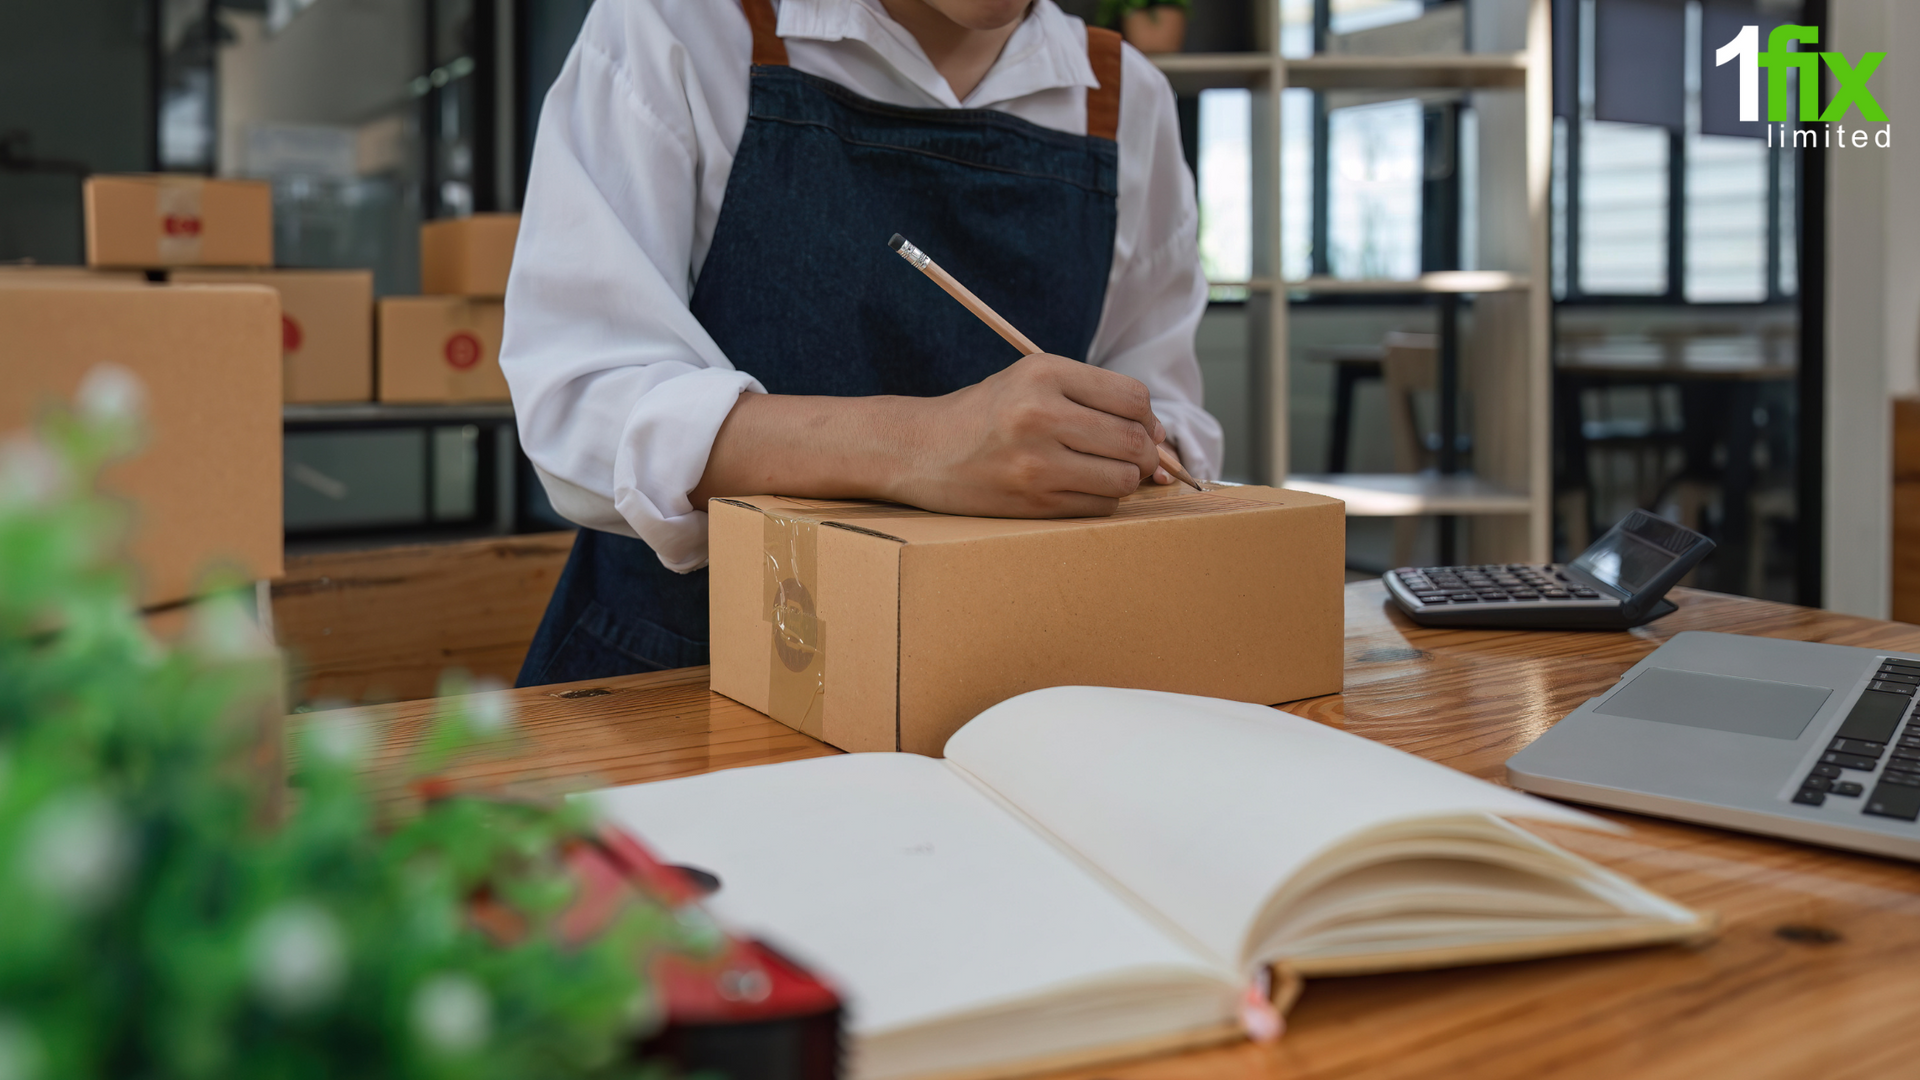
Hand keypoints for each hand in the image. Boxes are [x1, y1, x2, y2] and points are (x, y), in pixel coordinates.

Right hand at [886, 354, 1166, 516]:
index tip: (1139, 427)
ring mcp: (1036, 463)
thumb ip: (1093, 397)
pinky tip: (1080, 488)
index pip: (1132, 397)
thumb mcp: (1032, 380)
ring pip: (1122, 479)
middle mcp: (1040, 415)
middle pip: (1133, 441)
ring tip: (1105, 471)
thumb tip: (1160, 438)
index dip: (1147, 417)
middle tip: (1133, 456)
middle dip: (1145, 453)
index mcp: (1043, 374)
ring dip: (1125, 479)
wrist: (921, 450)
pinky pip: (1099, 506)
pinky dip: (1102, 500)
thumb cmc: (986, 414)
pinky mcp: (1032, 501)